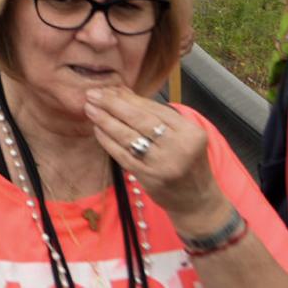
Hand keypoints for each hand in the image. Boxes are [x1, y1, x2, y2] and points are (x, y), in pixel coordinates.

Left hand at [84, 87, 219, 223]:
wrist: (197, 199)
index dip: (128, 98)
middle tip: (92, 94)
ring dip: (105, 120)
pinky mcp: (148, 177)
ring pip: (128, 137)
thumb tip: (121, 91)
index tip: (108, 89)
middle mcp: (178, 147)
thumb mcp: (182, 135)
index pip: (154, 109)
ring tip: (90, 109)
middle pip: (139, 120)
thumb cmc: (187, 161)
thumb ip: (155, 114)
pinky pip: (122, 155)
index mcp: (190, 132)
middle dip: (112, 104)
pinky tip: (98, 129)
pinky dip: (107, 141)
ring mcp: (162, 164)